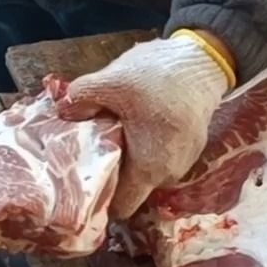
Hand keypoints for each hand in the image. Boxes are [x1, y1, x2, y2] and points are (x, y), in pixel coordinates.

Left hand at [58, 34, 231, 219]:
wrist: (204, 59)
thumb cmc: (160, 76)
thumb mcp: (112, 80)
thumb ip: (80, 98)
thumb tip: (62, 111)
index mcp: (149, 169)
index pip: (120, 207)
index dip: (100, 198)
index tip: (84, 177)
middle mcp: (169, 174)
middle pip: (131, 187)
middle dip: (112, 169)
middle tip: (94, 144)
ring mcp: (184, 162)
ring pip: (145, 171)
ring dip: (130, 155)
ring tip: (117, 128)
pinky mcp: (190, 147)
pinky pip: (160, 156)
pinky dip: (147, 144)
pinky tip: (139, 120)